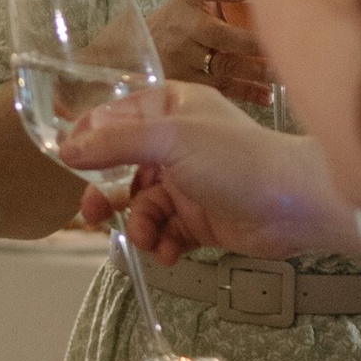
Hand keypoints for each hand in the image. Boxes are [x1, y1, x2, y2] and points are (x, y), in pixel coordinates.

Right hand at [63, 84, 357, 265]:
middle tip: (91, 215)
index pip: (115, 117)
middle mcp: (177, 142)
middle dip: (105, 193)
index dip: (89, 139)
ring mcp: (188, 182)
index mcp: (171, 107)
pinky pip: (164, 231)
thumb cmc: (236, 159)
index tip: (66, 162)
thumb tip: (65, 149)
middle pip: (122, 167)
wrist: (294, 205)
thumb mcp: (169, 139)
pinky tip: (170, 253)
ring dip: (138, 225)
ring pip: (141, 205)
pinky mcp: (199, 218)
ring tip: (147, 239)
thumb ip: (114, 143)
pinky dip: (162, 243)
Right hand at [148, 0, 271, 103]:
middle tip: (282, 43)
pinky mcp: (187, 84)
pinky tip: (267, 95)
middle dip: (252, 42)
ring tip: (281, 72)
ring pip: (223, 67)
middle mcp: (183, 27)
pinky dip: (247, 93)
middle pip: (218, 35)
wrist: (141, 49)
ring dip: (255, 71)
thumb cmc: (183, 21)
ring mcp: (183, 59)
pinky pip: (221, 89)